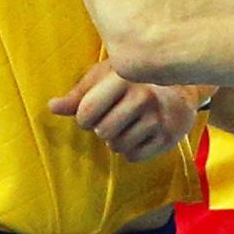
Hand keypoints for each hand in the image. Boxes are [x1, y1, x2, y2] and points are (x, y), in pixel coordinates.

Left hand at [51, 58, 199, 161]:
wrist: (182, 90)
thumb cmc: (133, 81)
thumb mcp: (105, 77)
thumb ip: (79, 94)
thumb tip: (52, 107)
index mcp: (124, 76)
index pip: (86, 113)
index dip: (84, 117)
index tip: (93, 111)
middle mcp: (144, 95)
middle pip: (102, 132)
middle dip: (102, 128)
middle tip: (114, 117)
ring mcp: (159, 117)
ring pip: (118, 146)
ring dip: (118, 139)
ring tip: (129, 123)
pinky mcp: (169, 137)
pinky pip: (134, 156)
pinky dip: (132, 150)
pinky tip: (141, 133)